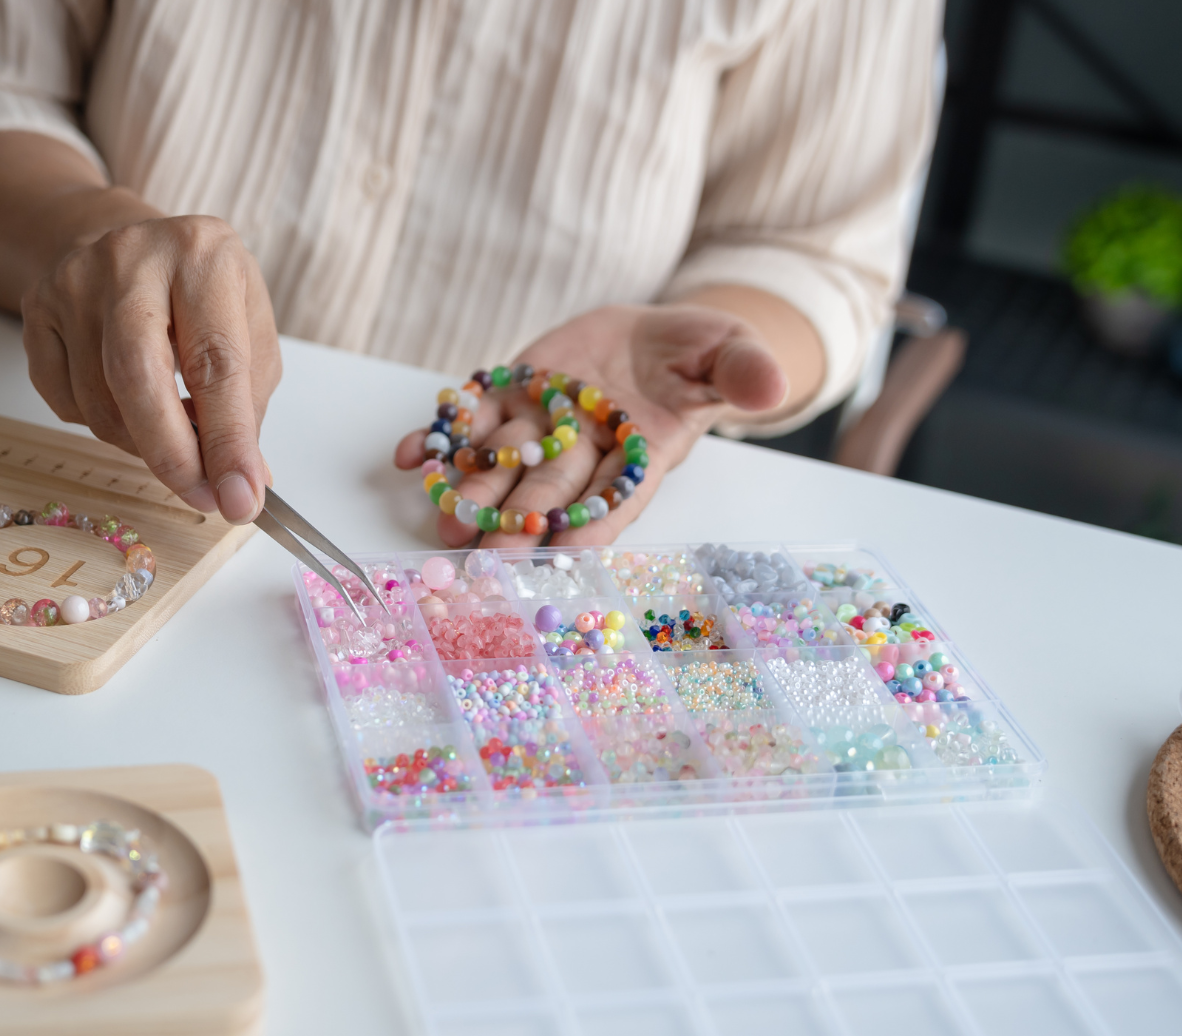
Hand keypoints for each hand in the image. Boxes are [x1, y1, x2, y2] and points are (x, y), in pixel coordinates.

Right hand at [20, 215, 280, 523]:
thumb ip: (248, 404)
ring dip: (143, 445)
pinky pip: (66, 404)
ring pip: (100, 403)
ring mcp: (73, 284)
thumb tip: (242, 482)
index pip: (215, 361)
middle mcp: (130, 260)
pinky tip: (130, 406)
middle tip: (202, 499)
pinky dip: (105, 426)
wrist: (129, 247)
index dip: (228, 439)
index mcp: (201, 254)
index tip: (240, 499)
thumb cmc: (200, 294)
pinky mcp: (36, 312)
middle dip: (171, 455)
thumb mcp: (249, 330)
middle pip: (136, 377)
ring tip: (175, 436)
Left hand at [393, 303, 787, 547]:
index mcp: (639, 455)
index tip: (565, 550)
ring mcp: (540, 426)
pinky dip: (438, 439)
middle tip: (486, 553)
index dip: (590, 525)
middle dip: (518, 523)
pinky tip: (409, 455)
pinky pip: (469, 421)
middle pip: (548, 491)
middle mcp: (583, 452)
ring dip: (470, 492)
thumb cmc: (700, 355)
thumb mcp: (731, 354)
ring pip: (502, 464)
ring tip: (441, 517)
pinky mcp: (509, 397)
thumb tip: (771, 387)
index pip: (614, 499)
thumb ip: (741, 373)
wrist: (656, 335)